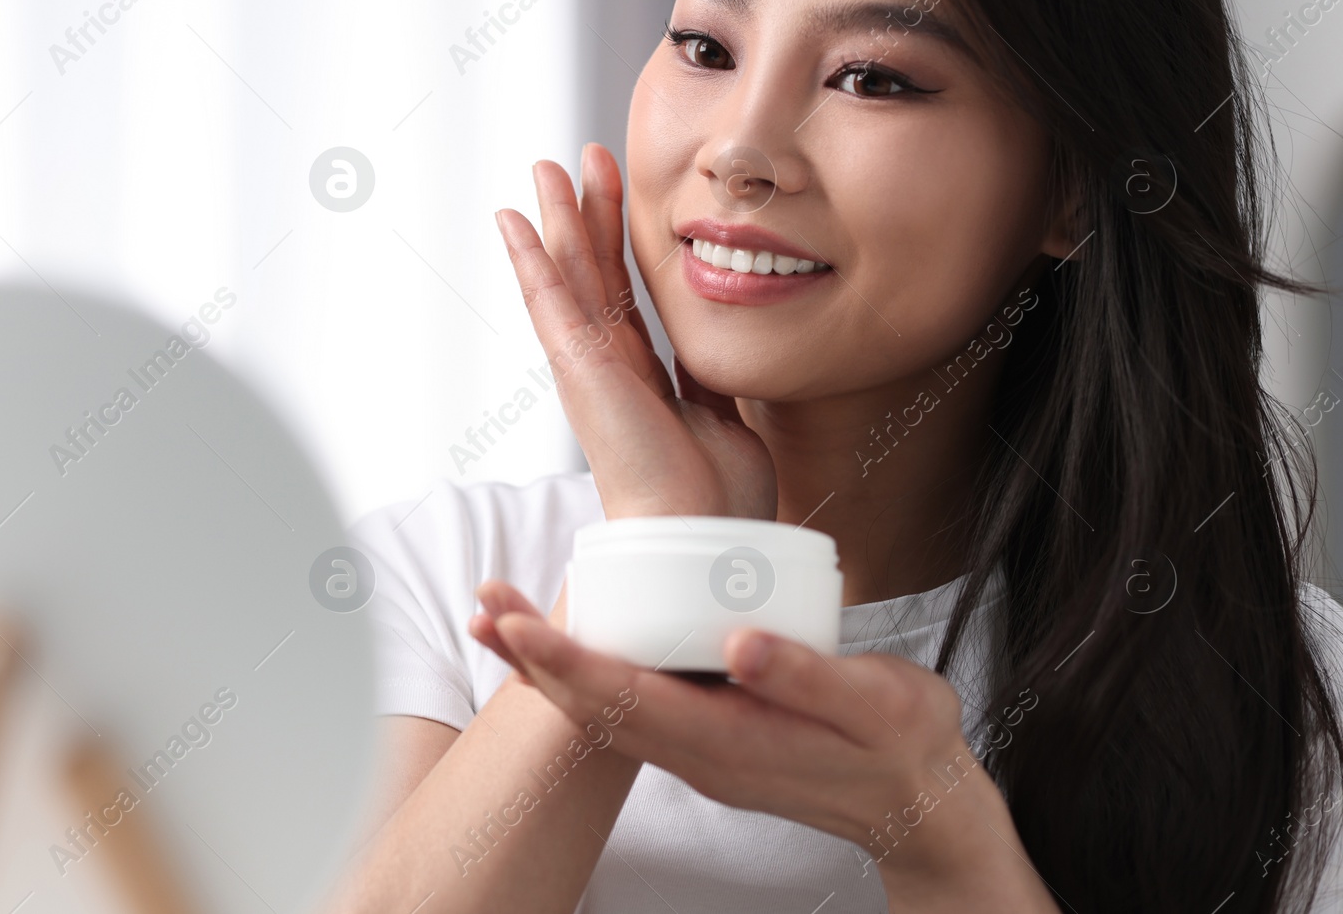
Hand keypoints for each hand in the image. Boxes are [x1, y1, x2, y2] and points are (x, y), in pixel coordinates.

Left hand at [470, 593, 1061, 912]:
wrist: (922, 804)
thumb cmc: (903, 744)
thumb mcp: (876, 703)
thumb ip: (807, 676)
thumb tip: (738, 643)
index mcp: (731, 743)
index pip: (625, 698)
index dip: (564, 659)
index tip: (514, 622)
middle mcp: (700, 755)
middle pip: (593, 708)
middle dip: (530, 657)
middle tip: (482, 601)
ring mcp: (698, 753)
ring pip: (602, 712)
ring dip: (545, 667)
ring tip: (498, 619)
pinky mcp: (707, 741)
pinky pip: (627, 711)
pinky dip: (584, 675)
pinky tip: (567, 644)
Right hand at [495, 144, 775, 521]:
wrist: (702, 532)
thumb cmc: (716, 497)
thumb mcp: (720, 417)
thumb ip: (705, 381)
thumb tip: (709, 352)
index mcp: (641, 379)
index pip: (623, 297)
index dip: (619, 245)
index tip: (616, 198)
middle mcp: (608, 368)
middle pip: (593, 274)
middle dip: (588, 214)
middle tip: (582, 158)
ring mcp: (587, 366)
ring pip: (568, 275)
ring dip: (557, 218)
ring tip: (546, 166)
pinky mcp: (576, 367)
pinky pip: (548, 300)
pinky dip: (529, 257)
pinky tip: (514, 219)